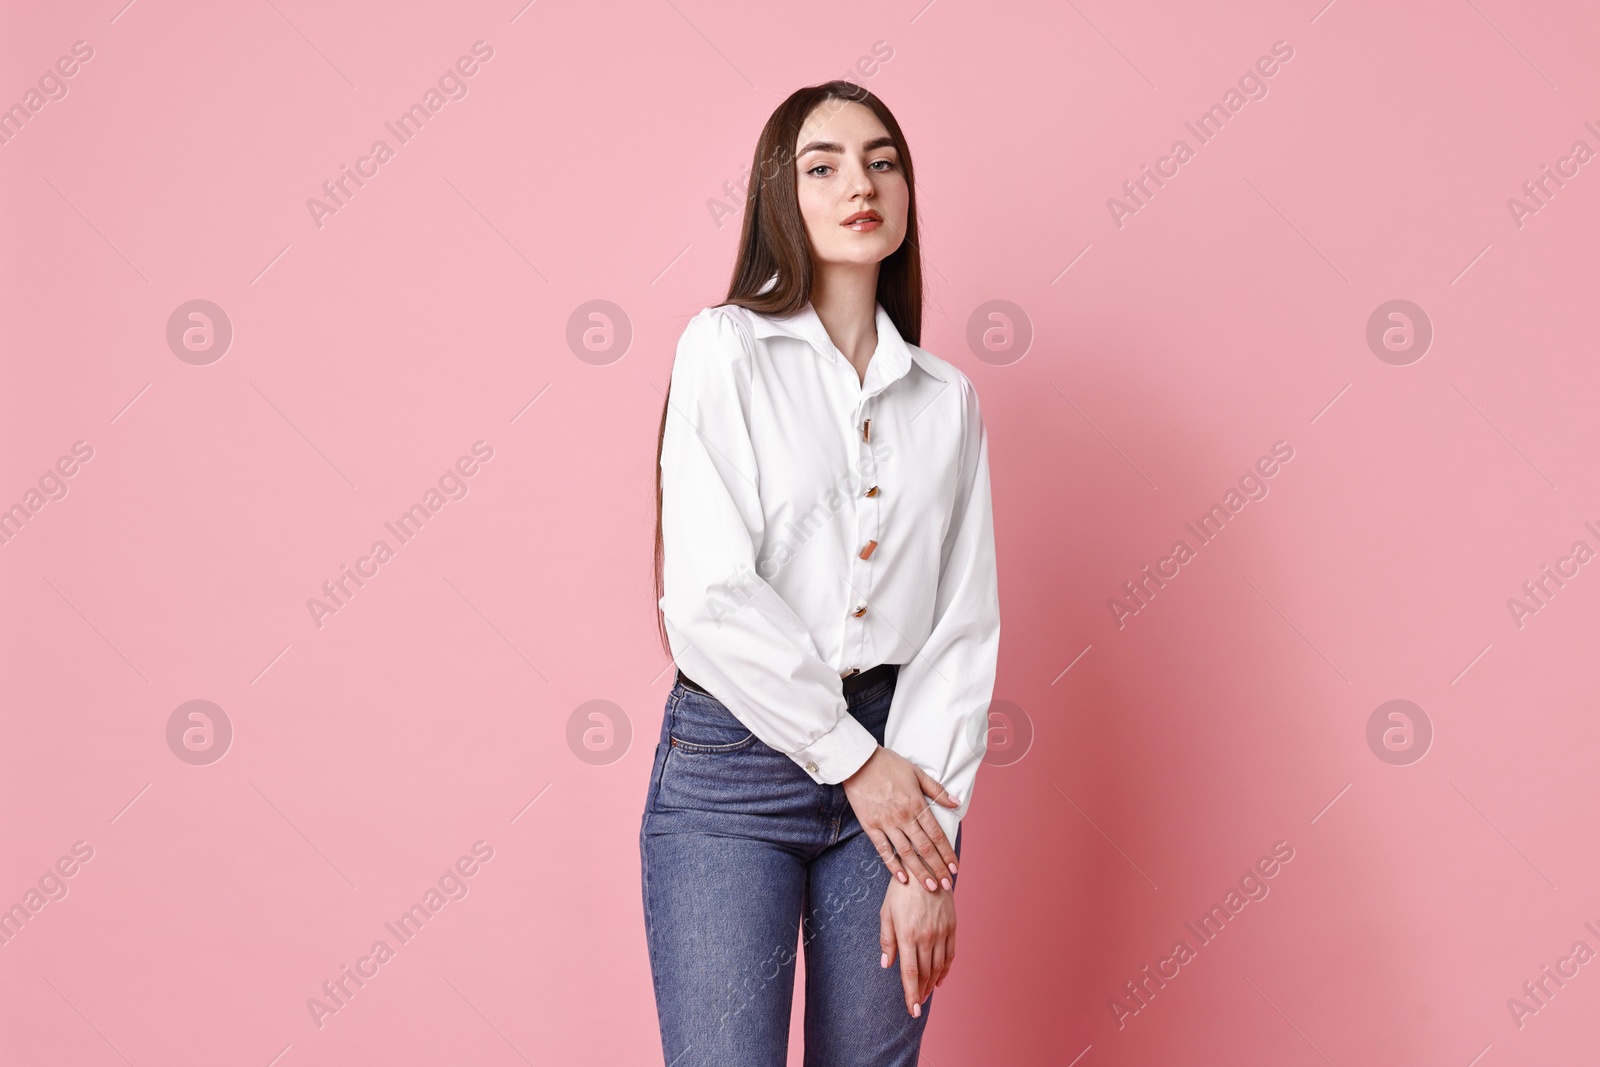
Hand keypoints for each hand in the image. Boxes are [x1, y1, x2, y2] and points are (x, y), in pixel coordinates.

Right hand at [840, 746, 958, 891]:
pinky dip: (893, 866)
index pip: (936, 834)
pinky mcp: (870, 826)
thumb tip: (956, 803)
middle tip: (947, 885)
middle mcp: (903, 817)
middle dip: (938, 869)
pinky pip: (883, 850)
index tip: (955, 867)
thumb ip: (937, 790)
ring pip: (906, 853)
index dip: (947, 853)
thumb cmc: (888, 764)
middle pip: (924, 848)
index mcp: (917, 804)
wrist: (858, 762)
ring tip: (930, 888)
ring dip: (919, 872)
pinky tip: (902, 878)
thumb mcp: (917, 773)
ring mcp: (886, 823)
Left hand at [880, 876, 955, 1015]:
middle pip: (925, 973)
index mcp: (907, 934)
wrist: (924, 867)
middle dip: (921, 992)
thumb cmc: (900, 889)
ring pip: (938, 967)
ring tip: (926, 994)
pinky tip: (939, 978)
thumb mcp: (886, 913)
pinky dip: (945, 969)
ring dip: (932, 984)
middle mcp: (927, 936)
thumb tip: (887, 965)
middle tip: (917, 1004)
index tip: (913, 1011)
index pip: (911, 973)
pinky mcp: (952, 926)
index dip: (911, 994)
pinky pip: (950, 954)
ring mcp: (941, 932)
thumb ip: (887, 940)